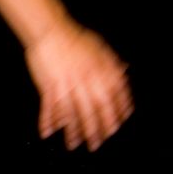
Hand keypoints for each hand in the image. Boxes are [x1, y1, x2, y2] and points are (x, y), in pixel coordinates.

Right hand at [25, 19, 132, 151]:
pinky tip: (47, 132)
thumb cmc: (74, 37)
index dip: (117, 114)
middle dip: (96, 130)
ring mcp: (67, 83)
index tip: (117, 126)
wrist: (50, 29)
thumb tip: (125, 71)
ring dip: (73, 131)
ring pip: (72, 113)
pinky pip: (49, 105)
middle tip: (96, 144)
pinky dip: (47, 119)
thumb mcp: (99, 47)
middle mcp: (86, 80)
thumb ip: (112, 63)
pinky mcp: (49, 83)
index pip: (114, 98)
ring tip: (73, 144)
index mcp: (101, 72)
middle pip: (94, 111)